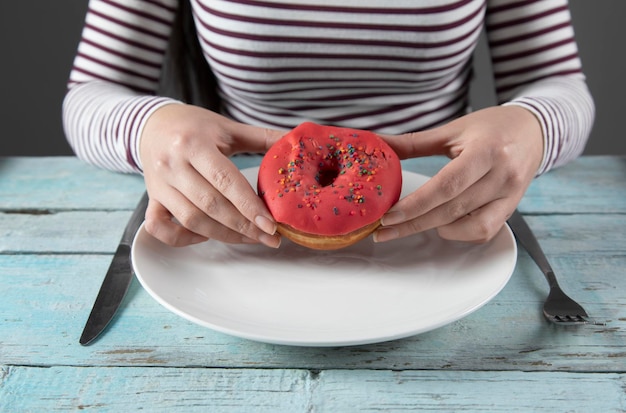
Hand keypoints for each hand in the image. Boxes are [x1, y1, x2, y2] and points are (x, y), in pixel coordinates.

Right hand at [139, 104, 283, 246]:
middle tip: (270, 237)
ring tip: (251, 238)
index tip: (272, 224)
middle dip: (244, 226)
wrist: (154, 123)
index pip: (225, 180)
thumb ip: (263, 136)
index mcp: (194, 144)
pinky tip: (207, 236)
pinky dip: (183, 238)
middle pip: (210, 205)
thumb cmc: (196, 126)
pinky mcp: (151, 198)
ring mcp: (159, 184)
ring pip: (191, 220)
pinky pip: (160, 228)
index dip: (249, 206)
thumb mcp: (228, 127)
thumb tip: (296, 142)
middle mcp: (173, 165)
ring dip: (224, 234)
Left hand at [374, 105, 543, 242]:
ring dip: (437, 228)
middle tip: (384, 231)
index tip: (388, 216)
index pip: (446, 185)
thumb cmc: (490, 127)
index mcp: (485, 151)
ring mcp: (510, 195)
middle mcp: (502, 176)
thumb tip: (377, 143)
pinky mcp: (512, 208)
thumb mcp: (452, 129)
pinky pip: (485, 231)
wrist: (534, 130)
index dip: (415, 204)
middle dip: (414, 224)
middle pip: (453, 210)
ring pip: (471, 226)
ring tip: (415, 222)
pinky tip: (443, 223)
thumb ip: (414, 142)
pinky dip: (460, 232)